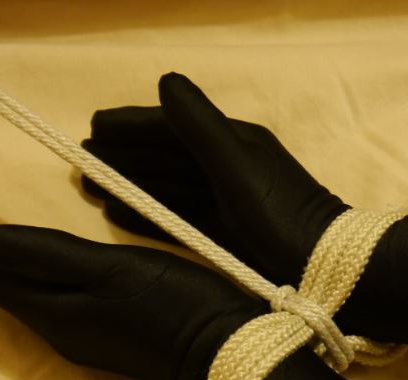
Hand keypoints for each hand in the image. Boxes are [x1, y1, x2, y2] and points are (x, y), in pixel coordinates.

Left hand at [0, 212, 264, 379]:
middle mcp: (61, 331)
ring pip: (24, 300)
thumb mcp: (113, 272)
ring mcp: (84, 338)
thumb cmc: (173, 305)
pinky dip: (28, 281)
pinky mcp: (106, 337)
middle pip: (3, 292)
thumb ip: (52, 256)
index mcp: (57, 314)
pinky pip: (47, 305)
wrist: (225, 354)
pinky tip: (36, 272)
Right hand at [81, 72, 348, 285]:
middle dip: (122, 157)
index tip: (93, 125)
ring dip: (129, 186)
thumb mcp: (237, 166)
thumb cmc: (280, 215)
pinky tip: (121, 215)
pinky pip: (175, 216)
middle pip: (163, 158)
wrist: (326, 269)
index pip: (171, 126)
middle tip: (82, 160)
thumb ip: (199, 126)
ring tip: (91, 188)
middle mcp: (226, 167)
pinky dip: (147, 214)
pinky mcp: (224, 232)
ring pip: (166, 188)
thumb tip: (165, 81)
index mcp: (232, 142)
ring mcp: (225, 201)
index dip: (131, 125)